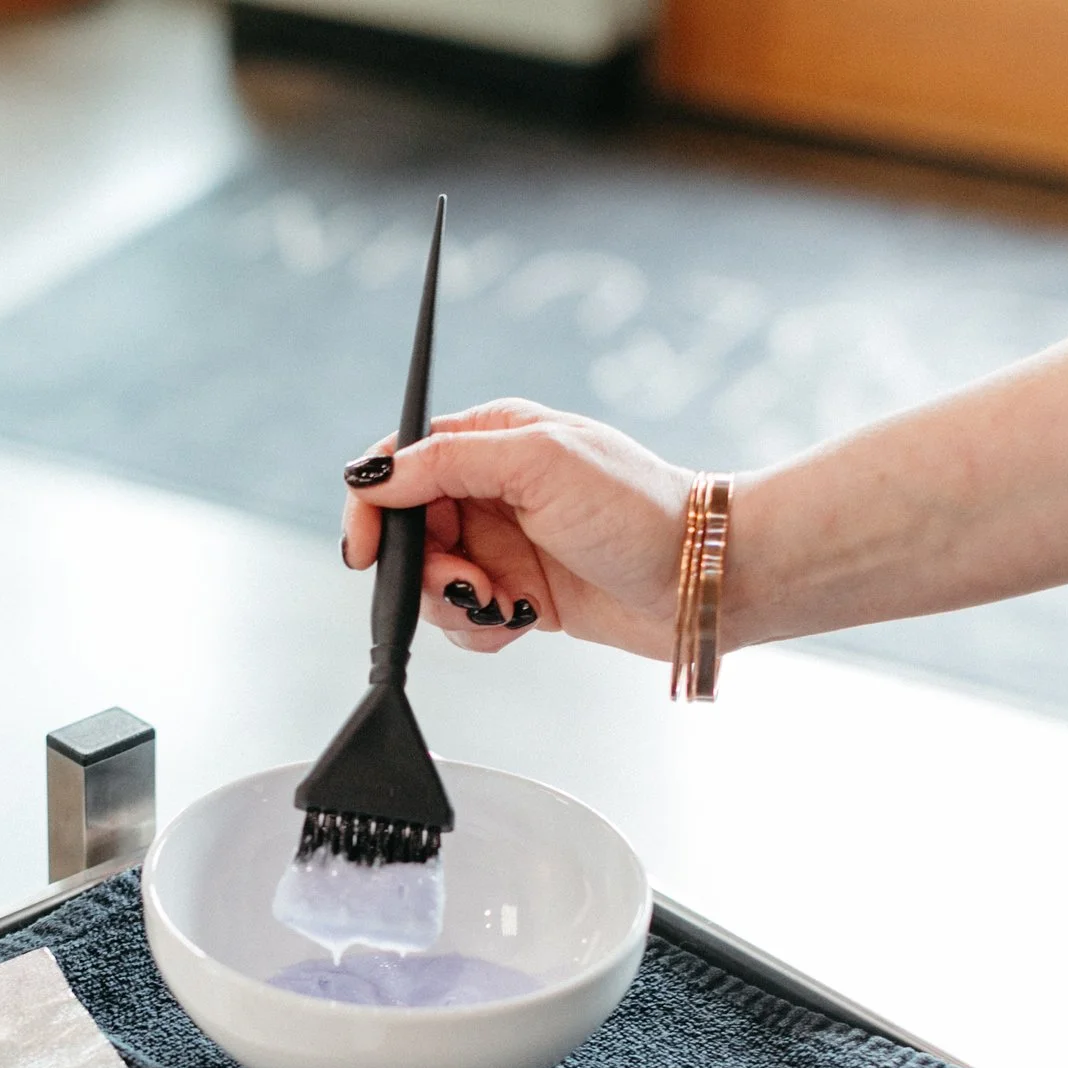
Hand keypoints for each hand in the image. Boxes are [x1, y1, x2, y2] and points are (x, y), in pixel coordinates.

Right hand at [339, 399, 694, 658]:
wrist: (703, 579)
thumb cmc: (638, 509)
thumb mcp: (537, 463)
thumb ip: (448, 462)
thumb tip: (375, 476)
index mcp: (492, 439)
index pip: (399, 462)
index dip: (371, 506)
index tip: (364, 552)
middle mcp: (492, 490)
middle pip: (407, 533)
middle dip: (424, 569)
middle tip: (466, 582)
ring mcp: (505, 544)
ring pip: (431, 583)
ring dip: (457, 603)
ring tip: (507, 602)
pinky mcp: (521, 593)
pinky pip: (466, 619)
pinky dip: (482, 628)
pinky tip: (522, 621)